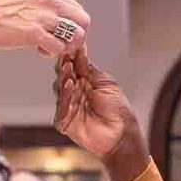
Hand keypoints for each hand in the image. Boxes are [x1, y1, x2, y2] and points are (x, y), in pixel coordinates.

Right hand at [0, 0, 91, 55]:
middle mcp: (50, 0)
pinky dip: (51, 52)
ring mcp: (43, 16)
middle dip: (76, 36)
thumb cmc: (0, 11)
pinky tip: (38, 49)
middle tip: (62, 43)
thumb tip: (66, 20)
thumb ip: (48, 5)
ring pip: (75, 36)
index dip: (74, 25)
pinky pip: (59, 48)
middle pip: (84, 22)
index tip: (63, 33)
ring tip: (49, 46)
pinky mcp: (35, 33)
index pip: (78, 10)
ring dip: (65, 46)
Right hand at [55, 50, 150, 180]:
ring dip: (64, 79)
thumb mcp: (106, 83)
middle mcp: (75, 93)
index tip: (69, 46)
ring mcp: (69, 106)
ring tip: (69, 71)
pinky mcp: (65, 121)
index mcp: (85, 83)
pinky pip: (61, 107)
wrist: (121, 134)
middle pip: (63, 76)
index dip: (71, 57)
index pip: (73, 67)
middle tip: (66, 58)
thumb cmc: (118, 110)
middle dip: (64, 67)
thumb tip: (80, 50)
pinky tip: (69, 87)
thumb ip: (90, 69)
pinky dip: (65, 97)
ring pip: (60, 89)